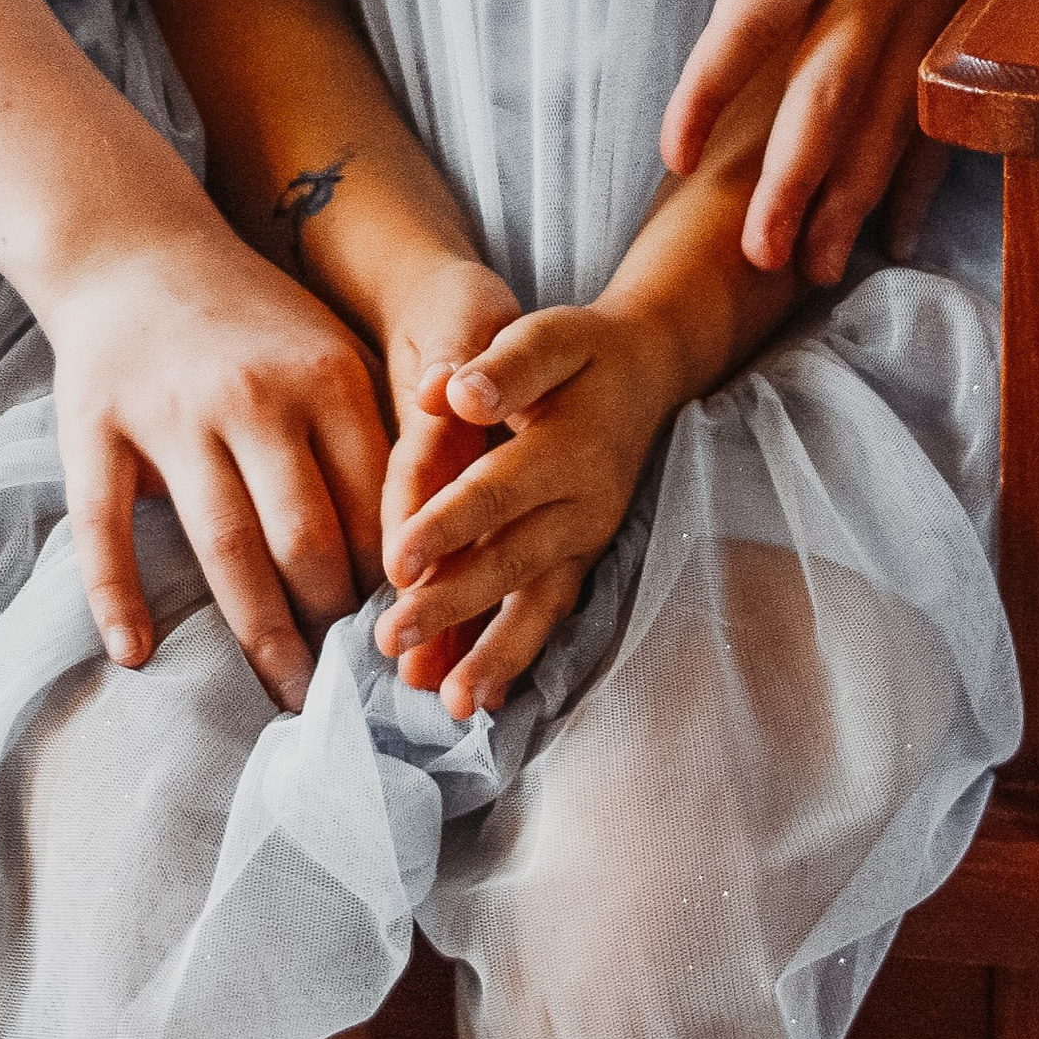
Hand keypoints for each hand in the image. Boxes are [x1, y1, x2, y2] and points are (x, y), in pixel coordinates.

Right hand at [47, 222, 389, 711]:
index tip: (406, 638)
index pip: (376, 505)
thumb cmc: (251, 321)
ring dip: (260, 634)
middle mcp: (253, 396)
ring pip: (224, 545)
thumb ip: (371, 441)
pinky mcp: (97, 428)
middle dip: (332, 623)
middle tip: (347, 683)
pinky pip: (107, 526)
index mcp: (324, 378)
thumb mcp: (330, 353)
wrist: (134, 247)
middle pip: (306, 538)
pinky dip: (118, 595)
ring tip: (285, 695)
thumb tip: (421, 558)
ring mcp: (171, 413)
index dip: (396, 583)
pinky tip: (136, 652)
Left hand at [375, 300, 673, 723]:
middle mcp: (583, 504)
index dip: (447, 528)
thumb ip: (502, 364)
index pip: (497, 493)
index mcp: (568, 447)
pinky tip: (477, 695)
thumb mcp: (548, 336)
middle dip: (451, 606)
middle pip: (511, 560)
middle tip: (391, 639)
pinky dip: (515, 655)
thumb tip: (450, 393)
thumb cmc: (582, 350)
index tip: (395, 565)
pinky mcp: (580, 559)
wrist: (646, 373)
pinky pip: (548, 613)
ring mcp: (585, 539)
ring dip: (492, 654)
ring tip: (449, 702)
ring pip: (537, 605)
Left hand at [647, 0, 1038, 278]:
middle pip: (831, 91)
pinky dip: (927, 170)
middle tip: (753, 257)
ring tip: (811, 265)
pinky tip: (903, 226)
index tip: (670, 151)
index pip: (756, 17)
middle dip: (790, 180)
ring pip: (893, 113)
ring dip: (853, 195)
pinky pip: (949, 100)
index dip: (710, 88)